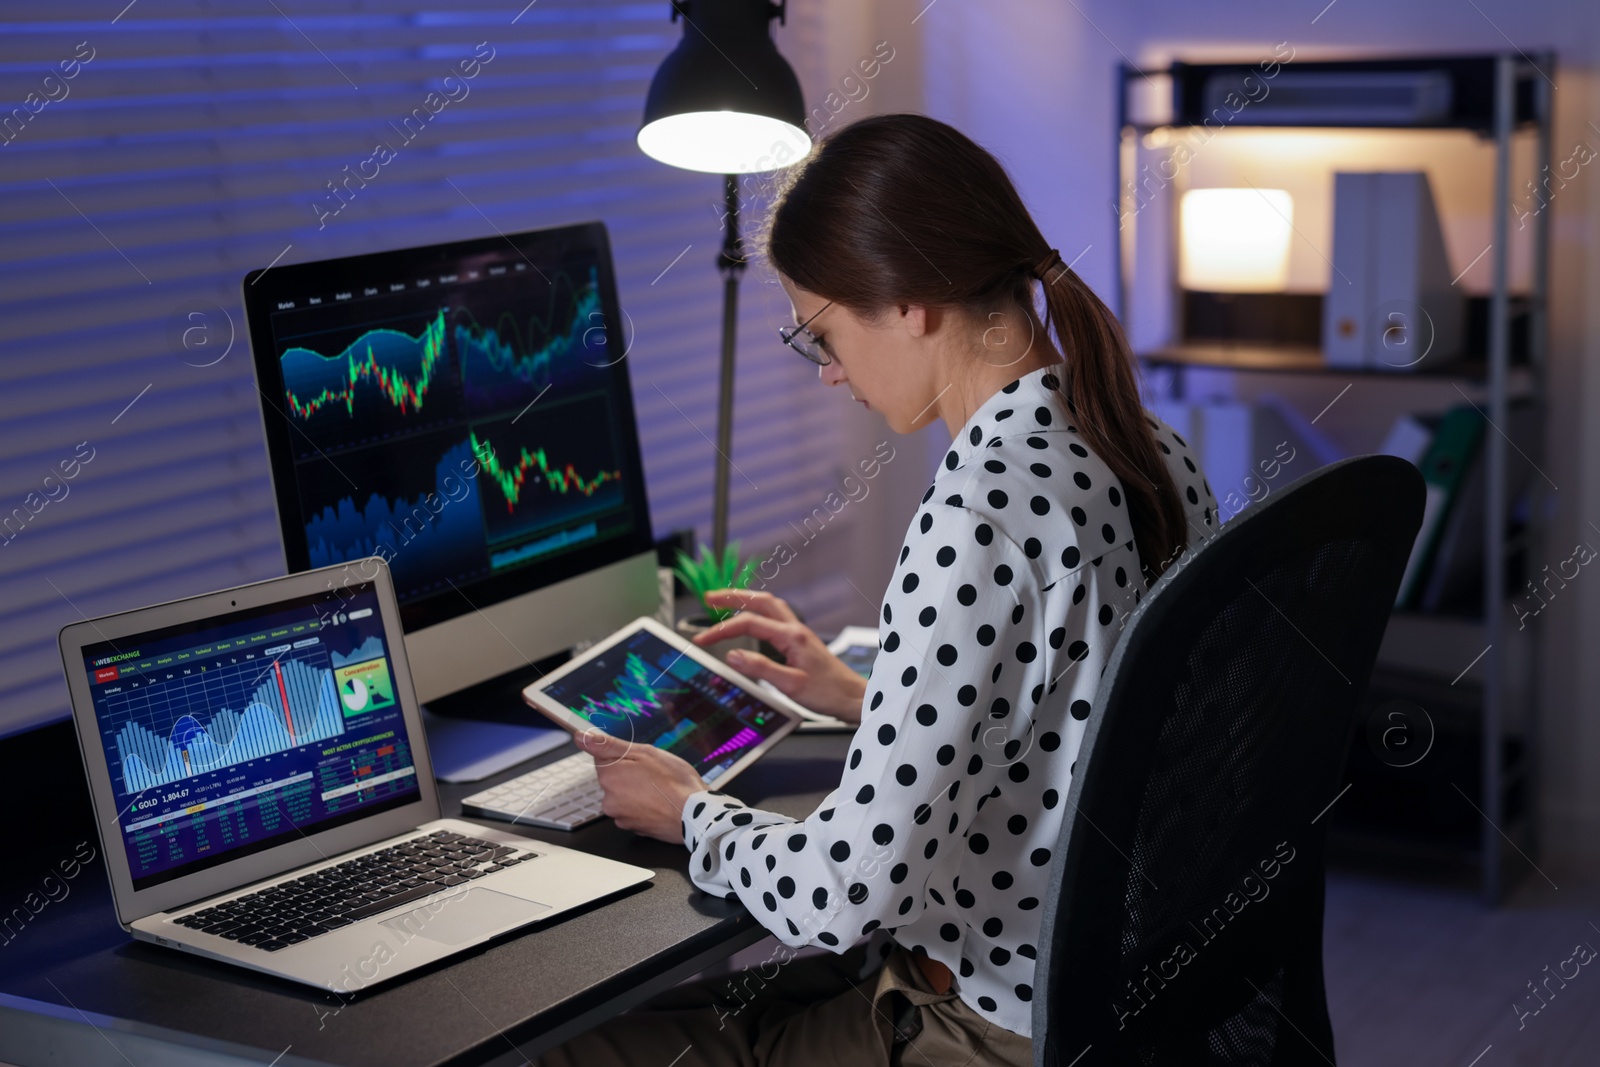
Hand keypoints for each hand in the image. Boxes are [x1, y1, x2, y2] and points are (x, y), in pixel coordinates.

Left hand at [572, 728, 708, 843]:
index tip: (639, 760)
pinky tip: (660, 802)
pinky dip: (644, 807)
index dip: (624, 756)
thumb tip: (581, 737)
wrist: (695, 816)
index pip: (603, 757)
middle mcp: (608, 799)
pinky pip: (634, 811)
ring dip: (638, 791)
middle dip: (631, 774)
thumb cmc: (675, 782)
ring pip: (624, 795)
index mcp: (609, 776)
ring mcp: (620, 816)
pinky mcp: (632, 828)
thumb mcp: (644, 752)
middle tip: (655, 774)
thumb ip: (608, 745)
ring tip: (661, 789)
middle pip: (614, 778)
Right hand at [692, 589, 867, 723]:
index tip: (702, 639)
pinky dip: (758, 612)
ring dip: (746, 600)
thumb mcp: (791, 684)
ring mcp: (798, 634)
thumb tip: (733, 656)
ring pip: (769, 606)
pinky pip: (776, 617)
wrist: (852, 697)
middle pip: (760, 601)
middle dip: (733, 597)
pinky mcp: (800, 642)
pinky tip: (752, 620)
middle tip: (709, 599)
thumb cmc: (828, 692)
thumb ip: (761, 668)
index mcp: (792, 636)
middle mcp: (795, 629)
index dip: (722, 630)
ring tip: (725, 602)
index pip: (749, 623)